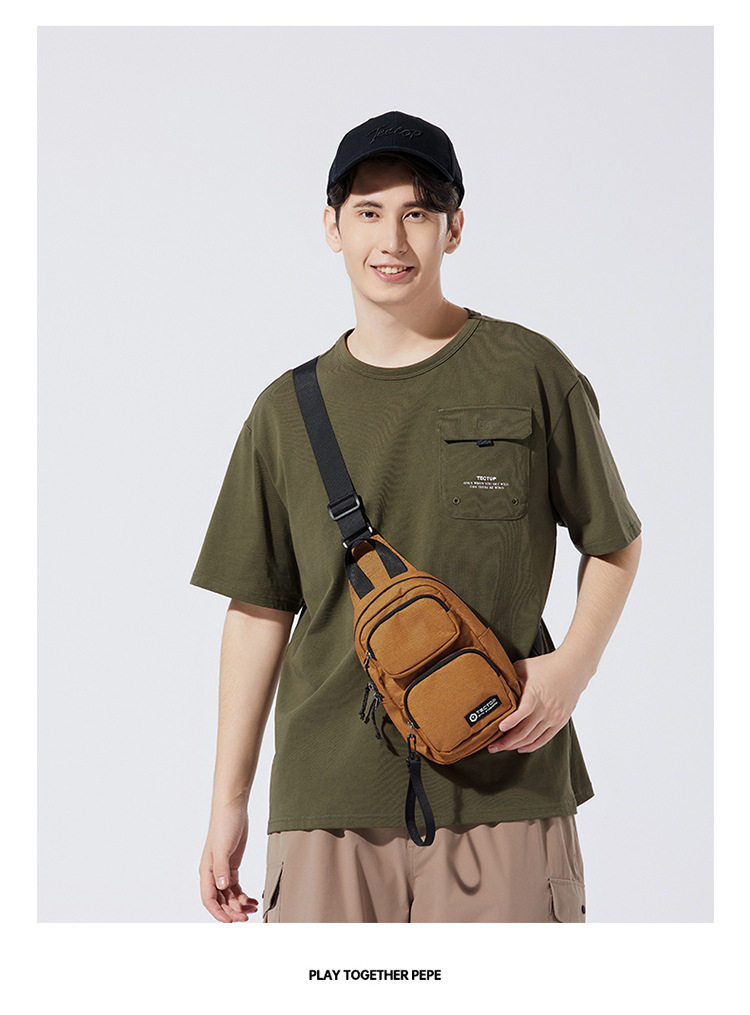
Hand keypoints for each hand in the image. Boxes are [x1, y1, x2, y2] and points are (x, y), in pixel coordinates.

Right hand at [199, 802, 256, 922]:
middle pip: (220, 901)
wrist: (233, 809)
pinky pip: (236, 887)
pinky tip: (252, 900)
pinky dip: (243, 895)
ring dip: (239, 905)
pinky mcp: (232, 865)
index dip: (218, 913)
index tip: (230, 921)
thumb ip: (222, 868)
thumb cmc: (224, 824)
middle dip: (232, 911)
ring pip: (229, 896)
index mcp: (206, 870)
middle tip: (246, 918)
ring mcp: (223, 870)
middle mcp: (213, 873)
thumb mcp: (223, 847)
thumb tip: (222, 887)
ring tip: (253, 910)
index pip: (209, 899)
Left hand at [487, 648, 591, 753]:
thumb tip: (495, 684)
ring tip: (502, 748)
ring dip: (516, 745)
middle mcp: (545, 708)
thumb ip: (510, 677)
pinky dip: (532, 746)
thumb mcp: (524, 667)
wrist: (572, 668)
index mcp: (535, 693)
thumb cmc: (546, 665)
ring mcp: (553, 716)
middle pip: (524, 730)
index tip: (499, 727)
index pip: (523, 710)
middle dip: (506, 741)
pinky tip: (520, 748)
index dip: (511, 720)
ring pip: (532, 737)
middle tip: (492, 746)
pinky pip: (544, 738)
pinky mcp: (560, 721)